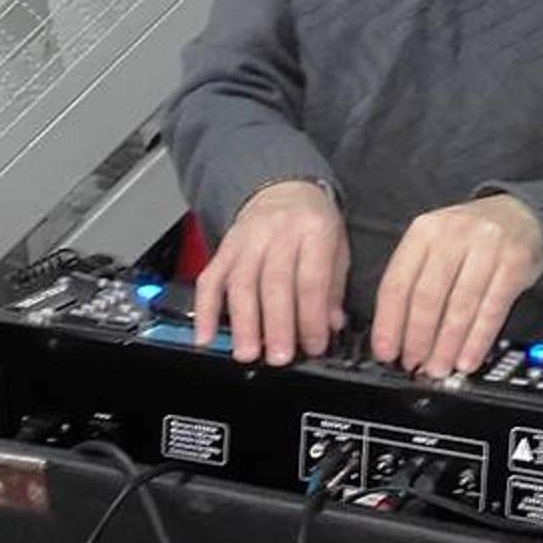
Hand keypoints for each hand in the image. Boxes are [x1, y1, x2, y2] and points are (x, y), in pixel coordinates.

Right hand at [193, 180, 348, 364]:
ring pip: (241, 282)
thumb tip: (331, 324)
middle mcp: (278, 231)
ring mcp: (248, 238)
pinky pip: (211, 278)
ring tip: (247, 352)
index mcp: (313, 229)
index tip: (314, 345)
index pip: (311, 278)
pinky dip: (206, 309)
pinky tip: (206, 335)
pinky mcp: (225, 246)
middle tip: (278, 356)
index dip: (311, 316)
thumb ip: (334, 286)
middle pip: (274, 281)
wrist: (283, 186)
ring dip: (243, 322)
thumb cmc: (312, 220)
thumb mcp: (337, 245)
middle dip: (276, 324)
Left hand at [371, 193, 542, 377]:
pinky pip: (491, 310)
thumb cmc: (468, 236)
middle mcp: (453, 234)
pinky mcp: (514, 263)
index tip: (385, 351)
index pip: (398, 281)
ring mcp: (486, 247)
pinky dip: (477, 340)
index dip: (389, 322)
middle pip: (428, 296)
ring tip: (438, 367)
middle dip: (417, 338)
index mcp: (424, 230)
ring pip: (460, 306)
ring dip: (446, 346)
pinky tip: (467, 359)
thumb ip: (415, 278)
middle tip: (413, 364)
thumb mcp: (434, 242)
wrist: (517, 214)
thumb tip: (396, 332)